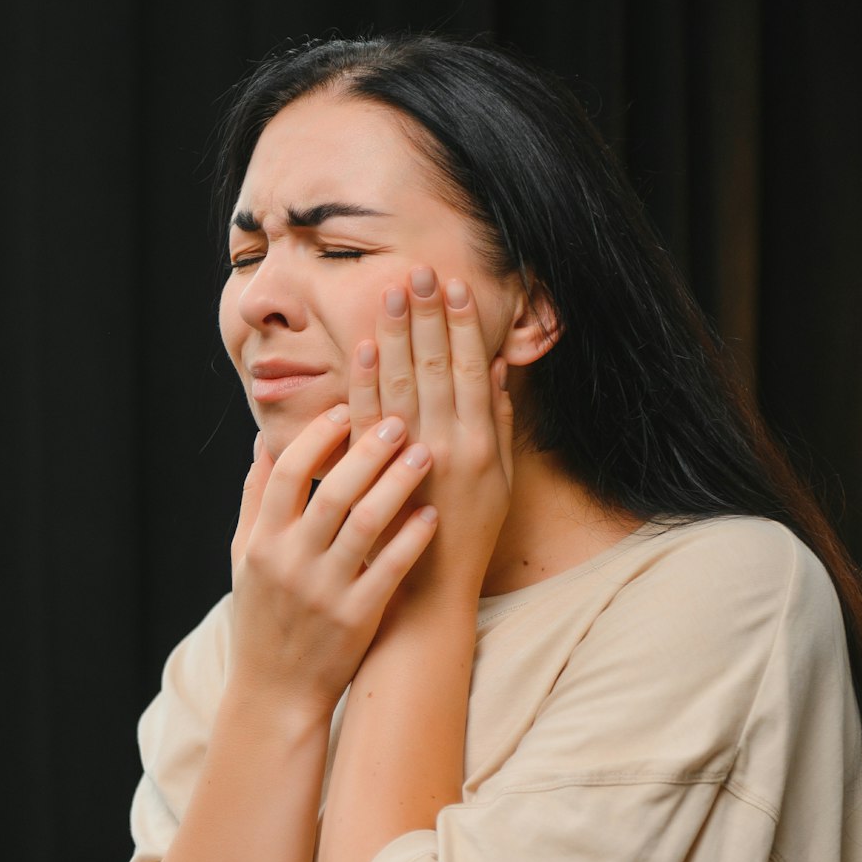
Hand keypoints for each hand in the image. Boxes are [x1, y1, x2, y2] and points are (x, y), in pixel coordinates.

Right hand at [227, 403, 444, 715]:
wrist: (276, 692)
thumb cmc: (262, 618)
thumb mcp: (243, 558)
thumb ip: (254, 500)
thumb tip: (263, 443)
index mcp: (261, 543)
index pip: (286, 474)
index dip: (317, 437)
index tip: (347, 409)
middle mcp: (289, 563)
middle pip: (331, 492)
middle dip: (366, 451)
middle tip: (399, 418)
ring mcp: (323, 591)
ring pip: (364, 525)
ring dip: (396, 484)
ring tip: (424, 452)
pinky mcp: (356, 617)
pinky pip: (389, 568)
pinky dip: (411, 537)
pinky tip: (433, 512)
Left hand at [350, 265, 515, 619]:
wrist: (429, 591)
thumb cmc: (467, 534)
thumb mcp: (498, 481)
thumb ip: (500, 424)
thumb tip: (499, 368)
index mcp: (480, 443)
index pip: (471, 370)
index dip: (463, 325)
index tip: (454, 286)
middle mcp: (448, 447)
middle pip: (436, 368)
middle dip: (427, 316)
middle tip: (419, 270)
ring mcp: (410, 461)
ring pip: (403, 385)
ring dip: (396, 336)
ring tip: (391, 291)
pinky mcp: (376, 477)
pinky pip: (368, 420)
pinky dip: (365, 382)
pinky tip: (362, 348)